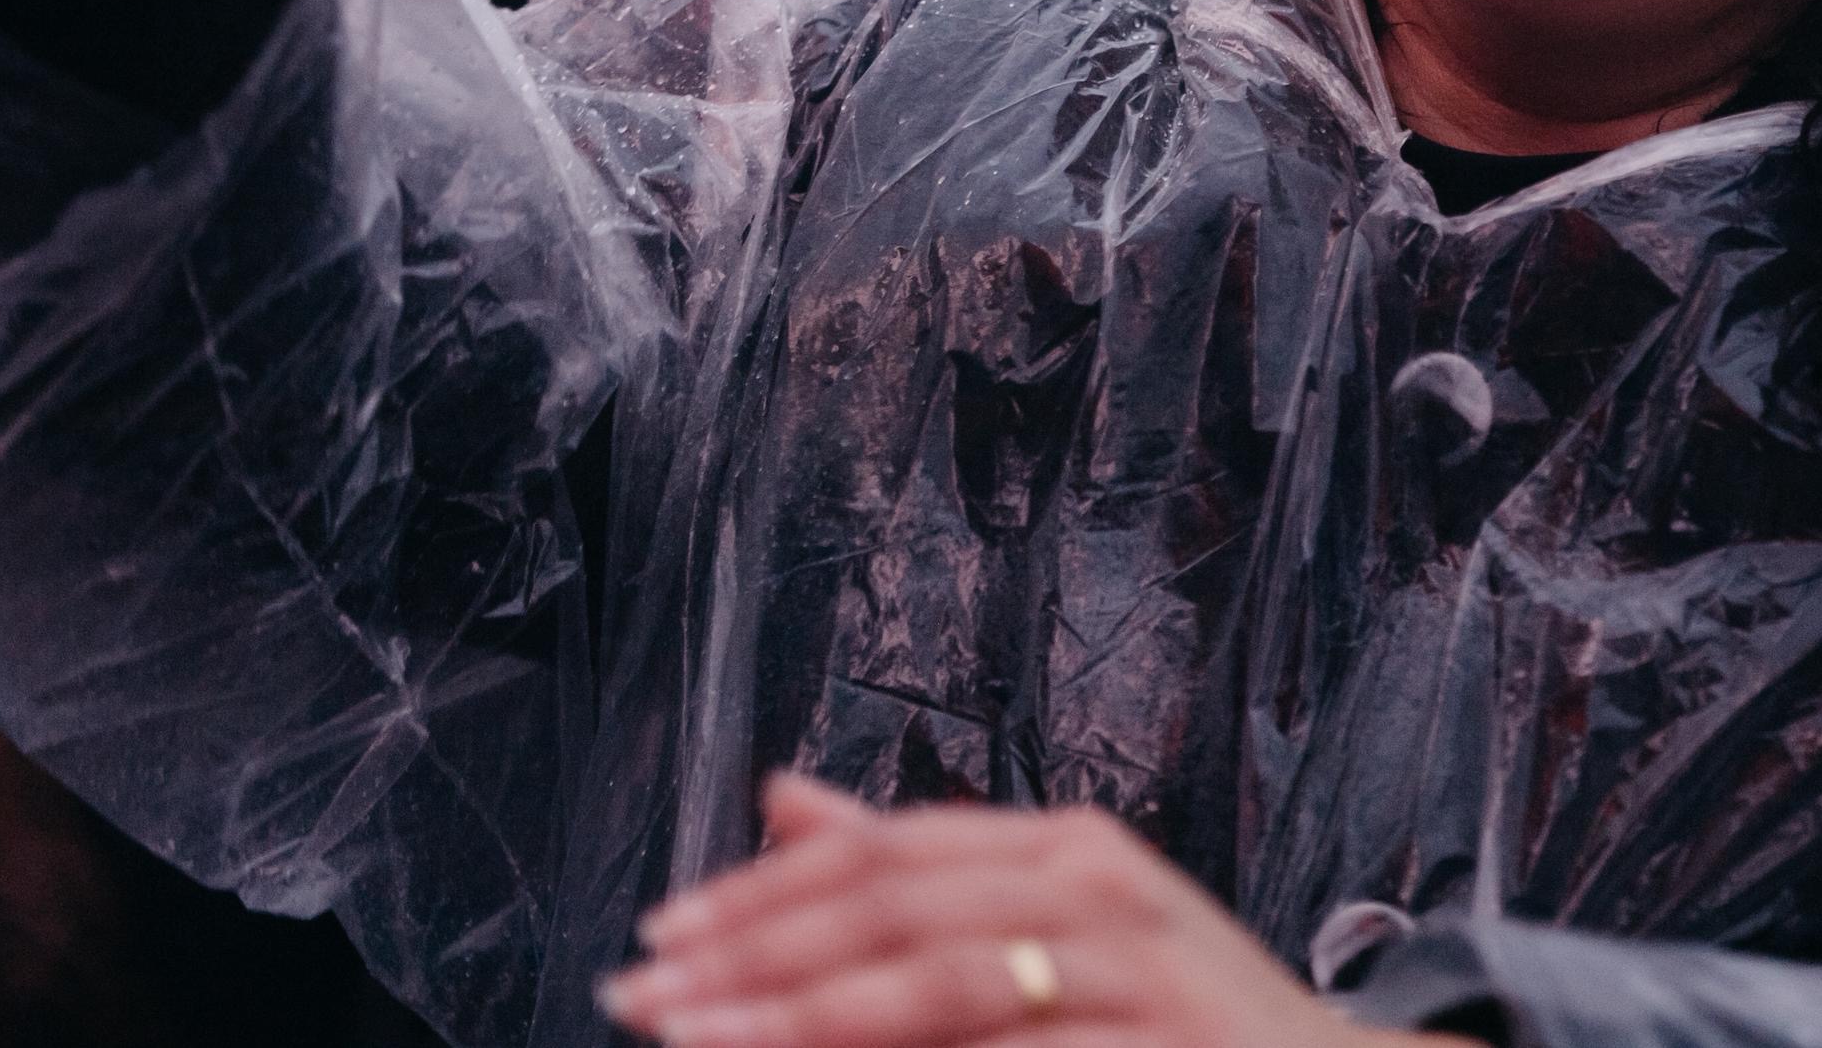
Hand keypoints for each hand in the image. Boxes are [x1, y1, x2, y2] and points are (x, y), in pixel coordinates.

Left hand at [601, 777, 1465, 1047]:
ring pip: (945, 990)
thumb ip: (921, 870)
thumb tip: (780, 799)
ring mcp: (1136, 975)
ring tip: (707, 1043)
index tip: (659, 935)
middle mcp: (1100, 893)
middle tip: (647, 997)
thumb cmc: (1174, 1011)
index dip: (763, 892)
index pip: (888, 851)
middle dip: (757, 960)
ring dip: (810, 1022)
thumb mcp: (1057, 921)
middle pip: (898, 913)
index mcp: (1066, 849)